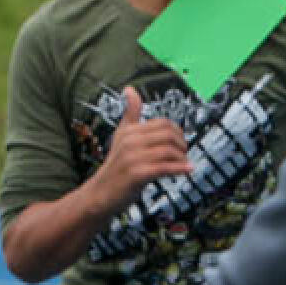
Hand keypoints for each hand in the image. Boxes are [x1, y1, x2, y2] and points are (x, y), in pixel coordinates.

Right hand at [93, 85, 190, 213]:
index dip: (178, 132)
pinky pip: (165, 167)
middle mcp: (130, 141)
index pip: (163, 123)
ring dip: (182, 158)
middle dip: (181, 145)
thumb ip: (129, 114)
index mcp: (130, 131)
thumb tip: (130, 89)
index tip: (180, 143)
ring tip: (184, 164)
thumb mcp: (120, 137)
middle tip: (183, 154)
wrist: (98, 195)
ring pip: (169, 151)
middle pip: (168, 135)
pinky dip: (180, 169)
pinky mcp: (137, 174)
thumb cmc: (114, 168)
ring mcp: (133, 158)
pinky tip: (187, 170)